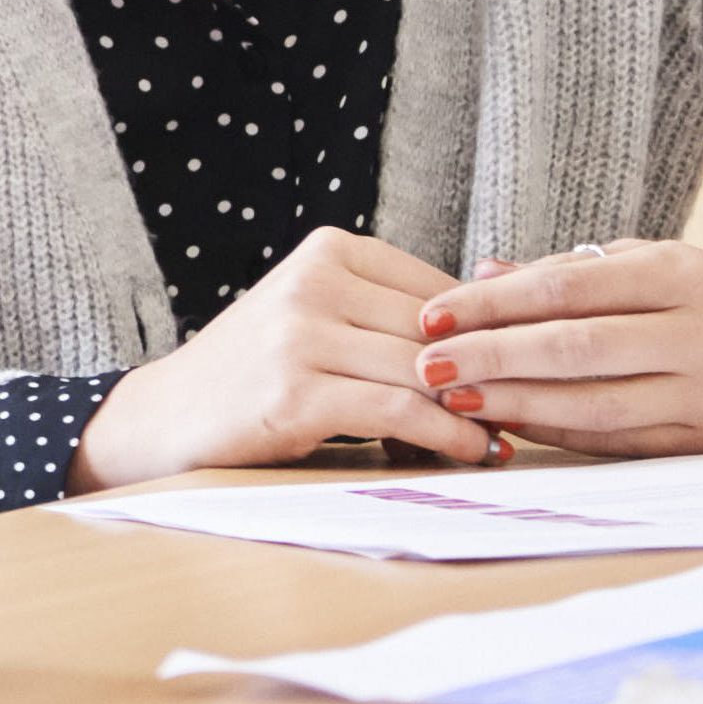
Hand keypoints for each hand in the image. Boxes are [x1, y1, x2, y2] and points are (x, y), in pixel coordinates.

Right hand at [71, 227, 495, 490]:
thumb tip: (505, 333)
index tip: (532, 369)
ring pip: (426, 371)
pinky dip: (448, 435)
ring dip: (480, 410)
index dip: (495, 334)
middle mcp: (313, 282)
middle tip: (535, 412)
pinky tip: (471, 452)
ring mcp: (299, 336)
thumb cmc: (259, 372)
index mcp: (327, 251)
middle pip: (441, 331)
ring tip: (508, 436)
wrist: (167, 416)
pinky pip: (399, 411)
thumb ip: (390, 316)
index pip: (444, 290)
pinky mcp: (295, 393)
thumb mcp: (320, 318)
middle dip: (494, 375)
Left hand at [413, 240, 702, 455]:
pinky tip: (517, 428)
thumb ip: (574, 270)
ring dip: (519, 406)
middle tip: (428, 363)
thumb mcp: (662, 262)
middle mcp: (695, 333)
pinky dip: (565, 435)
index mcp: (677, 275)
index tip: (434, 314)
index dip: (494, 303)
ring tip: (457, 400)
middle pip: (576, 348)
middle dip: (493, 358)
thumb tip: (485, 270)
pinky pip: (625, 441)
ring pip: (597, 404)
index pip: (567, 288)